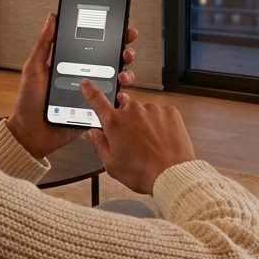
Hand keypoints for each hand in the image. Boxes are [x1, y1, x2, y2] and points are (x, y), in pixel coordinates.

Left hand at [6, 13, 138, 160]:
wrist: (31, 133)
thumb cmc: (29, 102)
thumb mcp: (34, 68)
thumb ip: (44, 43)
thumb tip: (52, 18)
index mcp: (73, 64)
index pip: (96, 45)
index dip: (111, 36)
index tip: (121, 28)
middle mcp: (85, 76)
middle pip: (112, 60)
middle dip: (125, 52)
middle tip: (126, 50)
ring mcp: (92, 93)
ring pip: (117, 79)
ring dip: (126, 73)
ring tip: (122, 74)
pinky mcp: (95, 110)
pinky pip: (113, 102)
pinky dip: (121, 97)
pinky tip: (120, 93)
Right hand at [80, 80, 195, 194]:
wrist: (171, 174)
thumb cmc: (142, 172)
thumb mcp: (112, 164)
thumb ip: (99, 145)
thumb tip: (92, 133)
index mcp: (115, 123)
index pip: (97, 100)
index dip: (90, 90)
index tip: (86, 83)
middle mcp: (132, 111)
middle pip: (124, 110)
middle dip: (126, 123)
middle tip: (133, 142)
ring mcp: (152, 109)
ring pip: (143, 112)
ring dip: (144, 123)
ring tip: (150, 145)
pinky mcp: (169, 111)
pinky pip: (160, 114)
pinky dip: (159, 124)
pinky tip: (160, 140)